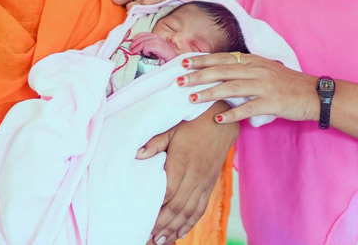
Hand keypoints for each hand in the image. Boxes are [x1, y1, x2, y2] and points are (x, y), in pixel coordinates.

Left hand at [137, 102, 237, 243]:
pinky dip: (190, 223)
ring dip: (175, 228)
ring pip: (189, 211)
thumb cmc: (192, 125)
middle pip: (178, 206)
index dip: (157, 207)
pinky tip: (180, 233)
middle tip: (149, 238)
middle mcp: (194, 176)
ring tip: (161, 241)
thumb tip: (137, 155)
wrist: (220, 125)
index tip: (144, 218)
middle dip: (163, 225)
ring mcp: (203, 183)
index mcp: (182, 162)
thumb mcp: (171, 130)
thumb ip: (155, 143)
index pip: (169, 191)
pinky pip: (201, 208)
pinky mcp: (209, 186)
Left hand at [181, 53, 319, 122]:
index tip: (183, 62)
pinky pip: (247, 108)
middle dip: (199, 75)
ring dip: (209, 93)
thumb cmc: (286, 83)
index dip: (202, 60)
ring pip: (231, 88)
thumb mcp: (264, 69)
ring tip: (191, 98)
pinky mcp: (271, 103)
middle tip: (179, 79)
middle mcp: (256, 70)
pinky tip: (217, 119)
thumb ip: (244, 69)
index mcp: (253, 61)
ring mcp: (264, 86)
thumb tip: (221, 71)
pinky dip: (231, 114)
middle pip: (222, 71)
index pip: (223, 58)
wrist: (312, 93)